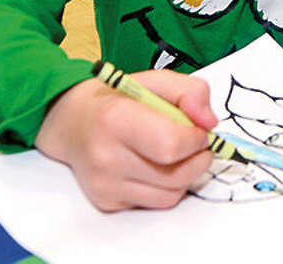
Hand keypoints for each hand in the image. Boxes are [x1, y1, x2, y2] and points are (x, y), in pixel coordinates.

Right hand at [35, 72, 218, 211]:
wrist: (72, 122)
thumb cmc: (118, 99)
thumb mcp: (155, 80)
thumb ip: (190, 91)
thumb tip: (209, 122)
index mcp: (116, 119)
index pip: (171, 145)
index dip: (196, 140)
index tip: (198, 129)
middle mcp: (106, 156)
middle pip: (176, 175)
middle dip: (198, 158)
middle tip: (195, 142)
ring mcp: (104, 185)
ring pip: (171, 195)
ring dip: (186, 175)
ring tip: (176, 153)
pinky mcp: (107, 202)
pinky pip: (156, 202)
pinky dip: (167, 187)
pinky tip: (156, 166)